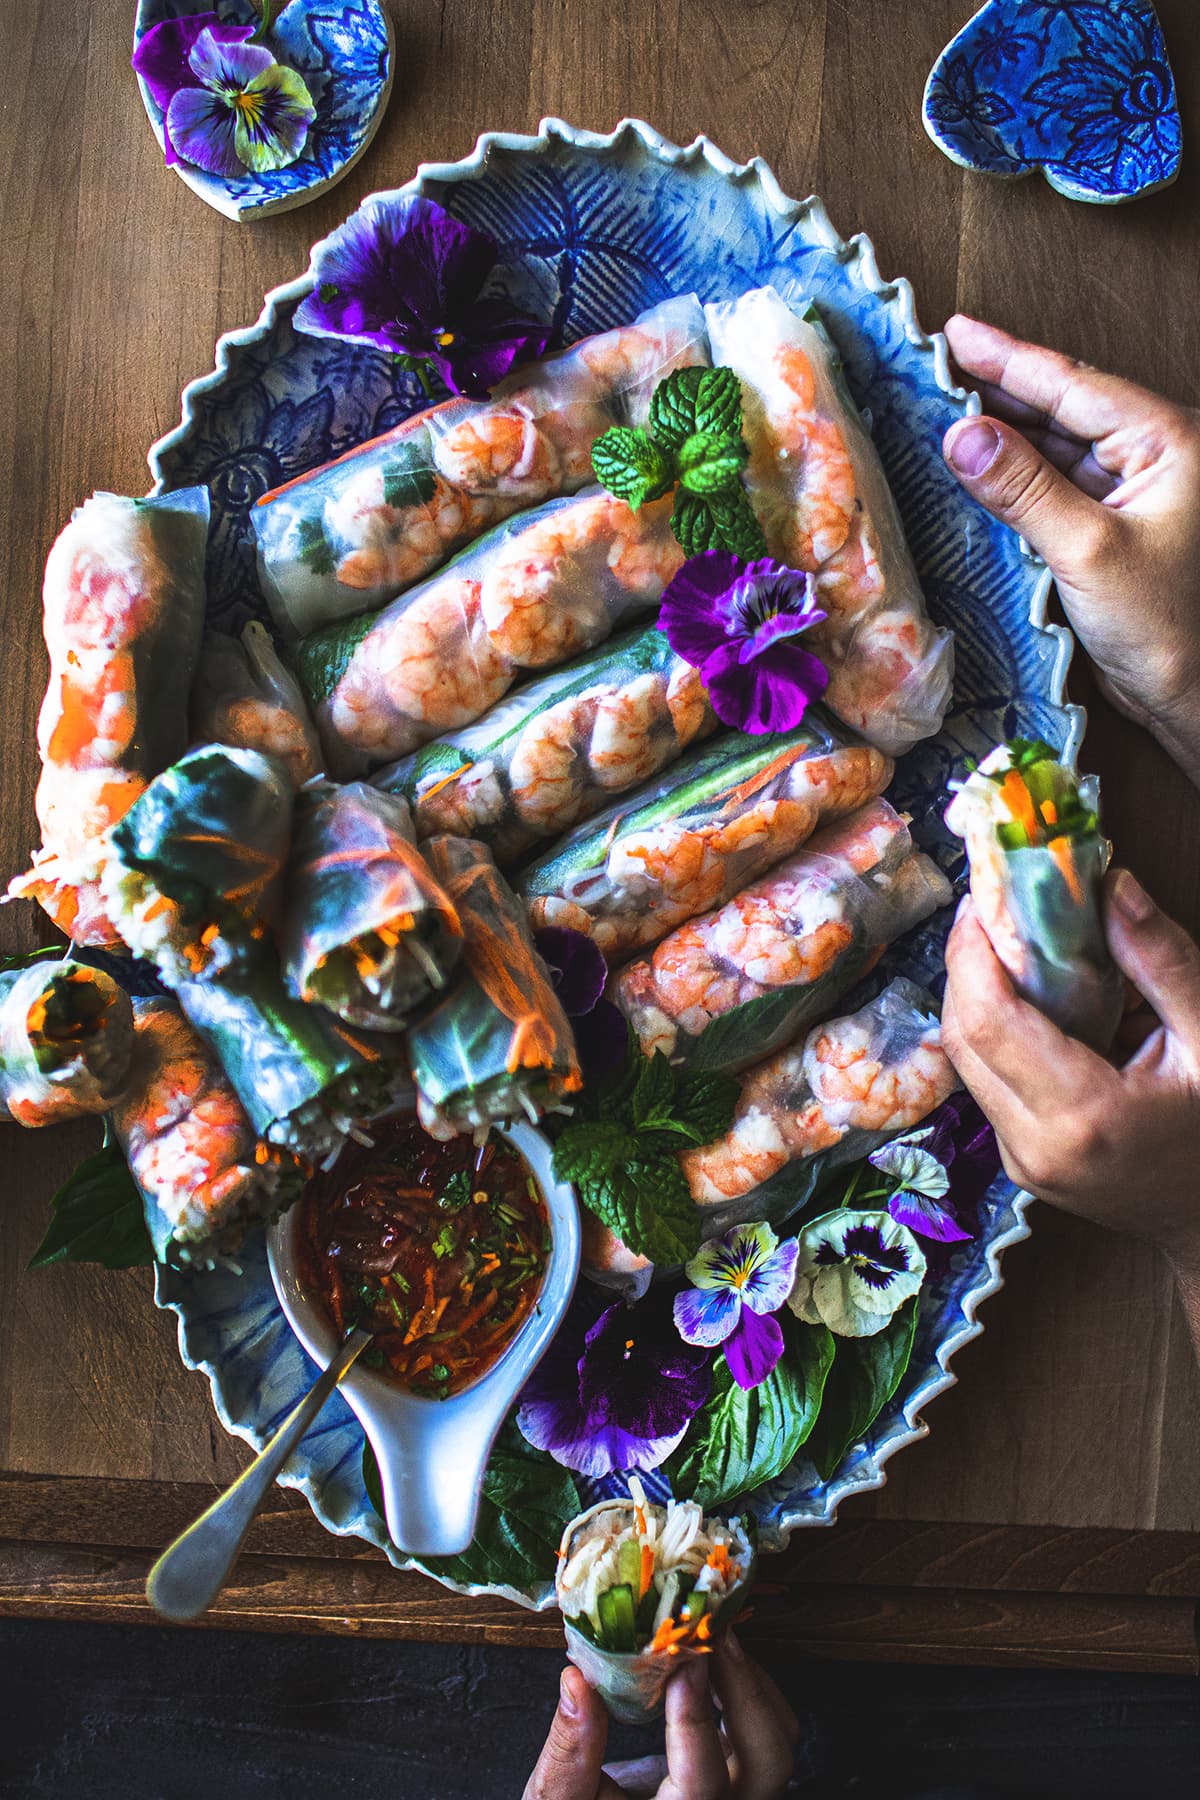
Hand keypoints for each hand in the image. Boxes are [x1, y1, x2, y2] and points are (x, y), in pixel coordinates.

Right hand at [522, 1635, 798, 1799]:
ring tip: (712, 1638)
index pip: (703, 1784)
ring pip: (778, 1740)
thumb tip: (576, 1681)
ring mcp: (740, 1797)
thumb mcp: (560, 1799)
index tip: (682, 1664)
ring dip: (749, 1682)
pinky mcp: (740, 1777)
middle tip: (711, 1635)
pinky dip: (746, 1689)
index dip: (695, 1721)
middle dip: (744, 1688)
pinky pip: (766, 1731)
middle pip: (768, 1758)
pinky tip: (713, 1661)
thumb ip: (569, 1752)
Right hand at [940, 316, 1199, 787]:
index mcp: (1166, 440)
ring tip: (944, 411)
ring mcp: (1133, 490)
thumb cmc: (1163, 625)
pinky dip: (1015, 475)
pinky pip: (1056, 484)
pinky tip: (977, 468)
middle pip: (1063, 407)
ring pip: (1057, 446)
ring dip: (1004, 434)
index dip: (1008, 357)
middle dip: (1000, 389)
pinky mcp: (1112, 526)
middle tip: (936, 367)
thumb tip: (961, 434)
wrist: (1192, 693)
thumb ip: (1023, 487)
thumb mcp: (1087, 549)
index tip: (955, 333)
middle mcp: (1153, 454)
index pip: (1073, 384)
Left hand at [942, 869, 1199, 1340]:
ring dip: (975, 995)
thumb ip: (1162, 963)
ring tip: (1009, 941)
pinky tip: (1028, 997)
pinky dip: (994, 1031)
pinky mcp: (1016, 1160)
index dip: (971, 952)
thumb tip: (1112, 885)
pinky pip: (985, 1081)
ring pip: (965, 1059)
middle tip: (992, 908)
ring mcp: (1018, 1160)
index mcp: (1085, 1116)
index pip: (988, 1021)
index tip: (982, 899)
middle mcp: (1034, 1145)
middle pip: (960, 1036)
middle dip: (965, 964)